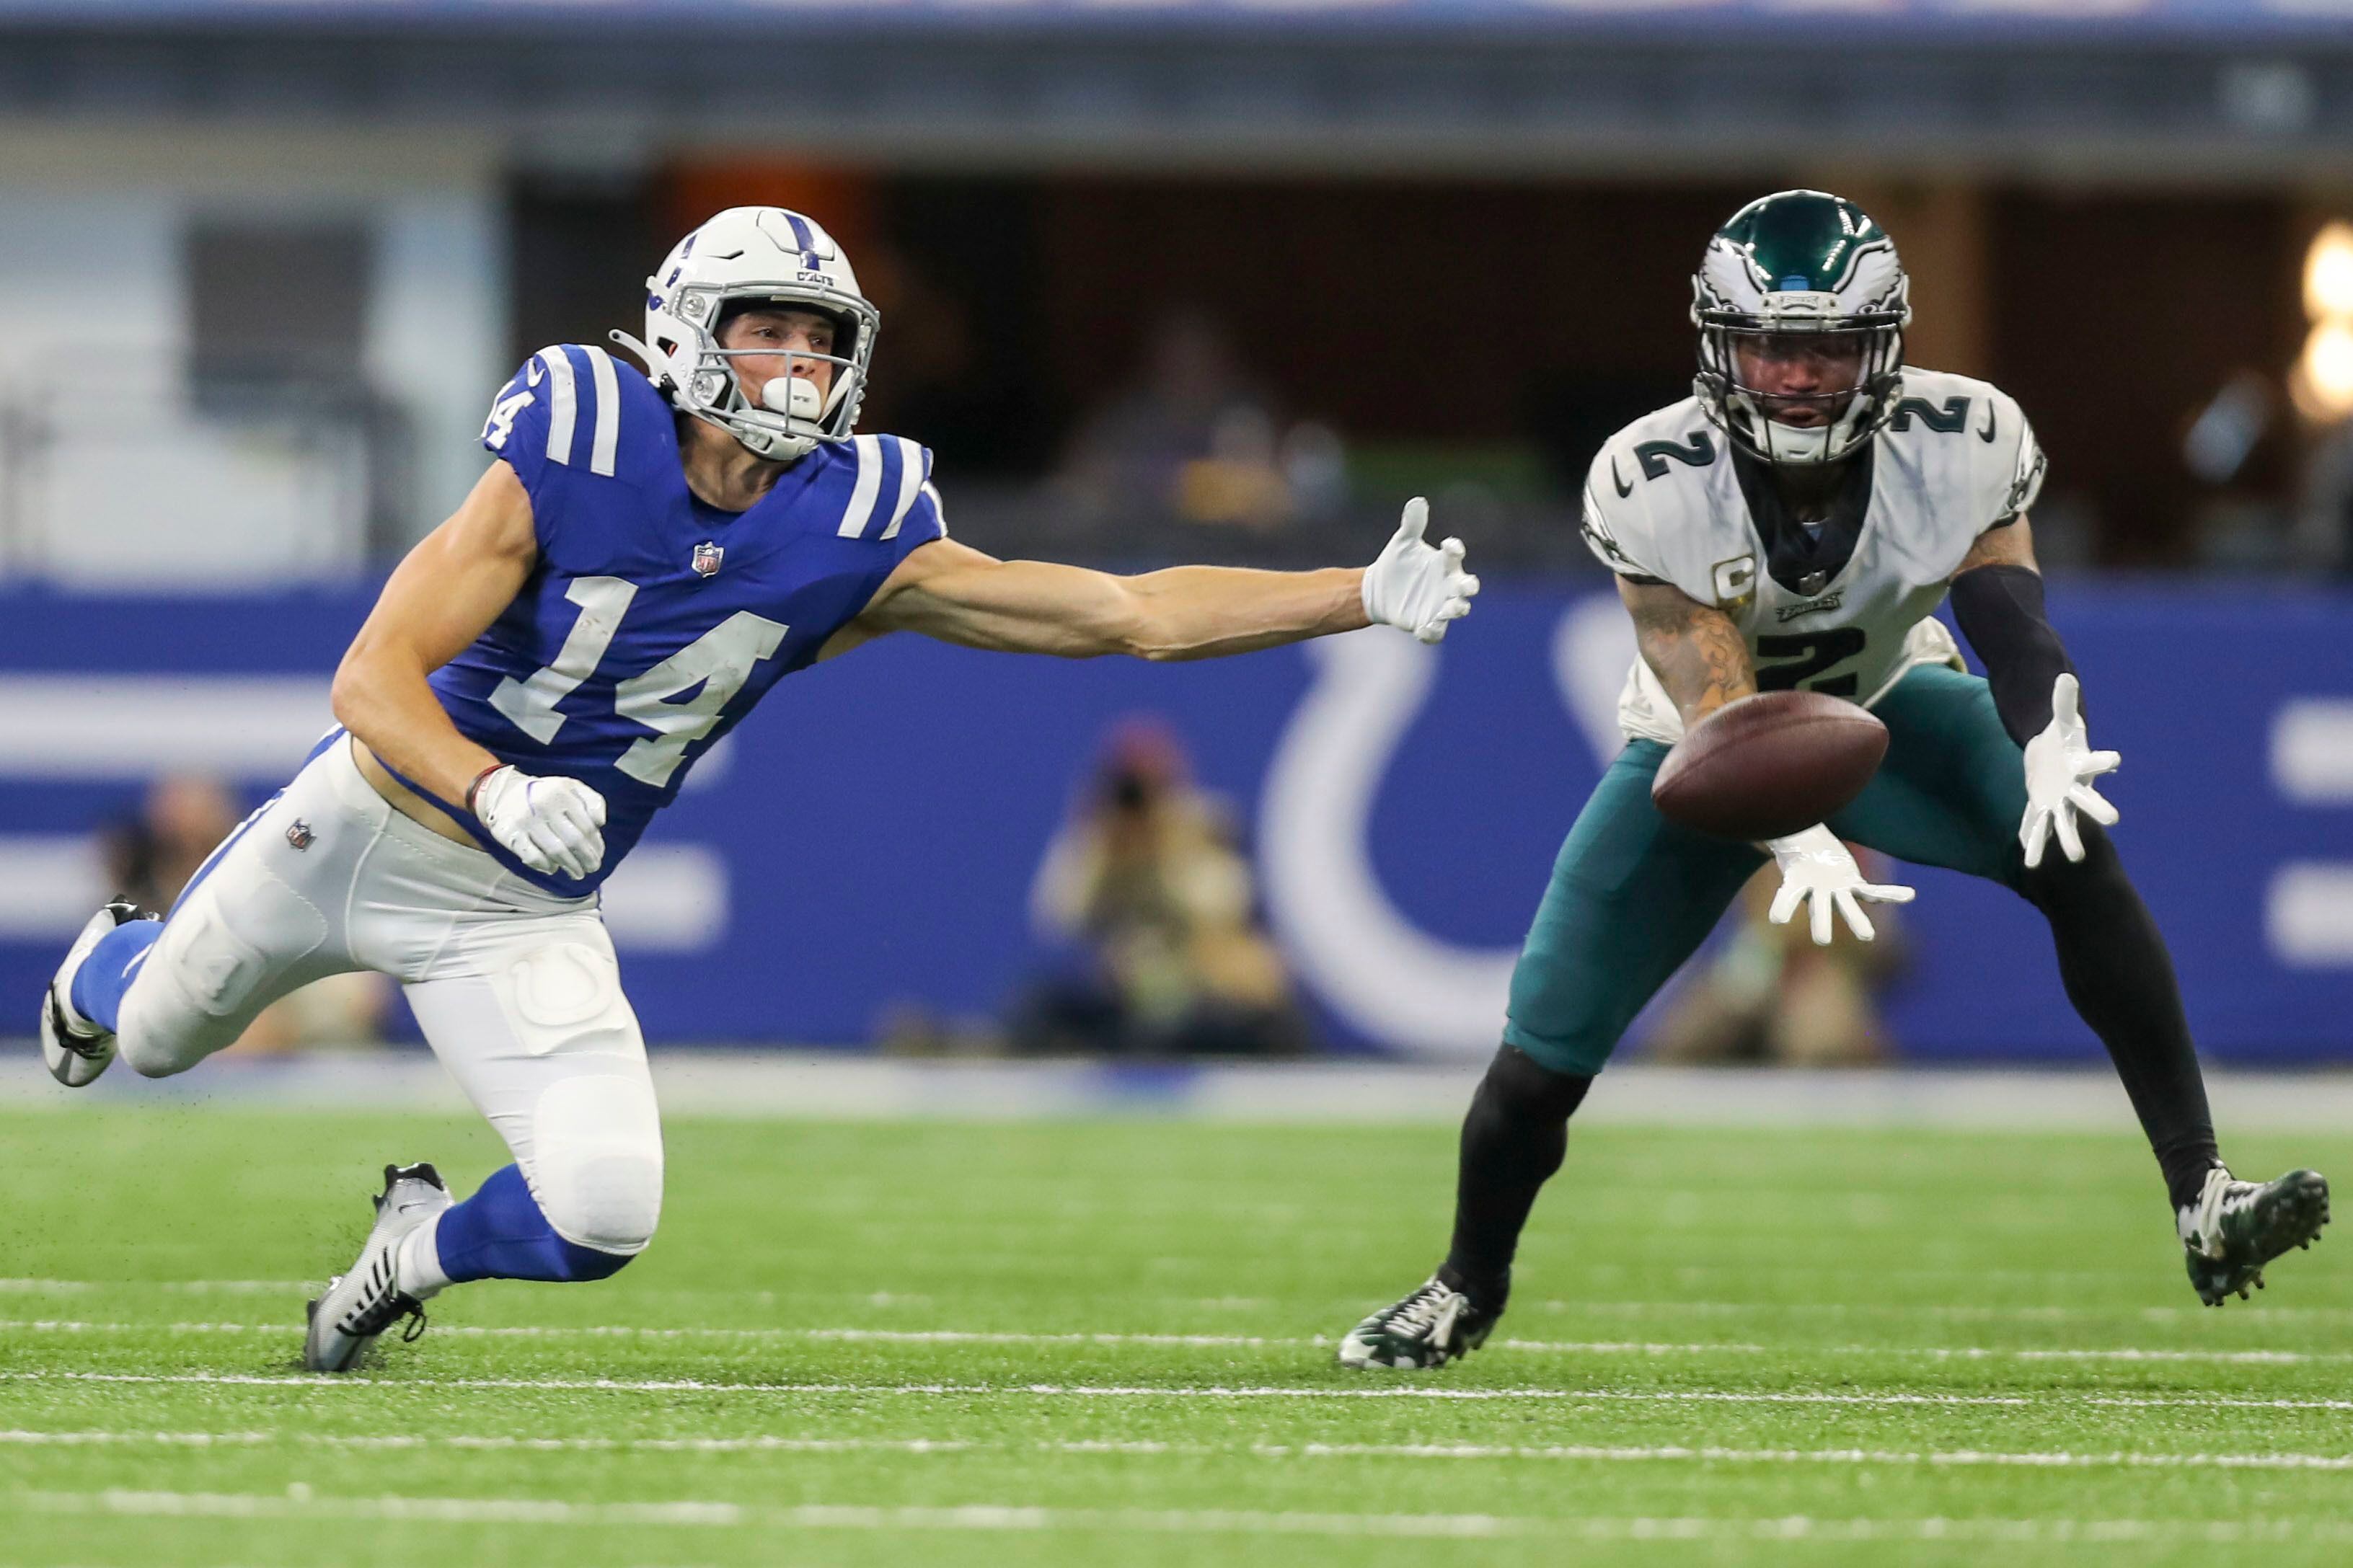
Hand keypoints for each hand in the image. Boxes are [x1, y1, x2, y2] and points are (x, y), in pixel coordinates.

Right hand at [471, 765, 607, 879]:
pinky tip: (553, 868)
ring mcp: (525, 820)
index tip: (599, 854)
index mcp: (562, 792)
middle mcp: (543, 804)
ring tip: (578, 873)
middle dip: (587, 859)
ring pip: (556, 851)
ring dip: (570, 866)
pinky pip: (533, 856)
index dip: (596, 844)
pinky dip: (546, 866)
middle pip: (574, 841)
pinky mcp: (510, 834)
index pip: (587, 826)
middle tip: (592, 868)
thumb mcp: (571, 787)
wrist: (504, 793)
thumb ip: (592, 801)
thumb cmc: (546, 794)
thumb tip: (600, 823)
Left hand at [1361, 497, 1478, 643]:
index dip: (1455, 550)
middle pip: (1467, 587)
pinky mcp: (1426, 623)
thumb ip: (1412, 524)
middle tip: (1465, 586)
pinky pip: (1435, 633)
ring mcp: (1439, 606)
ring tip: (1450, 608)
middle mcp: (1448, 586)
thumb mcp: (1403, 543)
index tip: (1447, 545)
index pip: (1455, 556)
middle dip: (1468, 587)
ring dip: (1456, 609)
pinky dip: (1432, 632)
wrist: (1380, 590)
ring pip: (1456, 610)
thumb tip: (1417, 500)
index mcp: (1445, 564)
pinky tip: (1422, 629)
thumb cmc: (1398, 564)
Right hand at [1765, 824, 1915, 944]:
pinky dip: (1892, 894)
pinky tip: (1909, 895)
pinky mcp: (1854, 886)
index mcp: (1795, 884)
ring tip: (1867, 936)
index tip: (1776, 920)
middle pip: (1818, 910)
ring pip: (1847, 908)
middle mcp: (1816, 893)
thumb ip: (1774, 832)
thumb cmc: (1792, 845)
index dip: (1782, 906)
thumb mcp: (1782, 836)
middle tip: (1822, 941)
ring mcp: (1837, 892)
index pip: (1786, 897)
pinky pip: (1875, 892)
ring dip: (1857, 922)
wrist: (1809, 851)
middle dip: (1821, 923)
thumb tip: (1747, 814)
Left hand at [2019, 673, 2119, 868]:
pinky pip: (2036, 827)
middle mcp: (2074, 788)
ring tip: (2076, 858)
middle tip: (2114, 820)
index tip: (2116, 759)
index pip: (2097, 762)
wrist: (2050, 754)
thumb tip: (2065, 676)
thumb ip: (2063, 701)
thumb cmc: (2061, 738)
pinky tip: (2029, 864)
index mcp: (2082, 765)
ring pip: (2063, 822)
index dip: (2105, 760)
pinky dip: (2032, 842)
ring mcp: (2058, 801)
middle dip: (2098, 809)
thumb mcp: (2060, 720)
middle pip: (2088, 800)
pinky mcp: (2040, 807)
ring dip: (2066, 839)